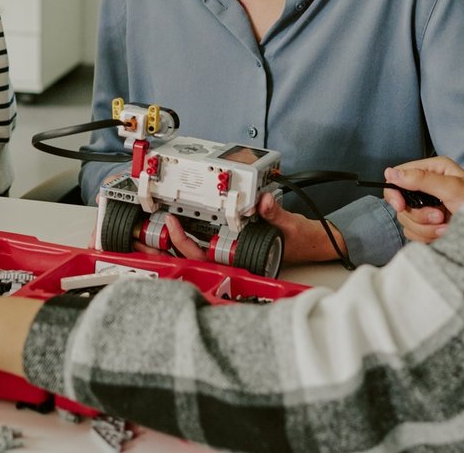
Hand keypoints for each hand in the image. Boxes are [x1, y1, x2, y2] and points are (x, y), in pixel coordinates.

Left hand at [132, 196, 341, 266]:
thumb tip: (264, 202)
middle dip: (166, 248)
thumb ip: (276, 214)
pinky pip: (205, 246)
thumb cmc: (303, 240)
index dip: (184, 243)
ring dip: (170, 247)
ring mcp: (231, 256)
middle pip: (191, 259)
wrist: (317, 244)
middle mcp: (233, 261)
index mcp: (242, 260)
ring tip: (148, 233)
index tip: (173, 223)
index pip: (206, 256)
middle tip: (146, 231)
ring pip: (193, 255)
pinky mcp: (233, 247)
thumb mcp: (291, 224)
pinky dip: (186, 240)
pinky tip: (171, 230)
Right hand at [384, 157, 463, 244]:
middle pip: (401, 203)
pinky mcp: (429, 225)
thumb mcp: (451, 188)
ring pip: (407, 221)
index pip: (397, 177)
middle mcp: (426, 186)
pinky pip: (414, 234)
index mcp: (431, 170)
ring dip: (426, 228)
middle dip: (419, 215)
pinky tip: (445, 233)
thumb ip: (421, 179)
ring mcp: (427, 207)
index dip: (395, 193)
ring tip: (446, 226)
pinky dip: (427, 237)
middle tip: (439, 216)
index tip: (401, 206)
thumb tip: (391, 173)